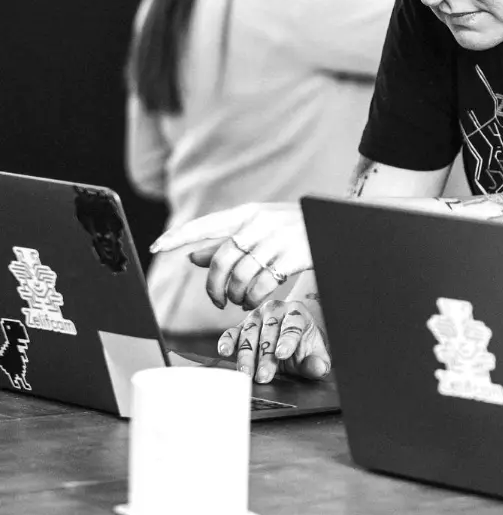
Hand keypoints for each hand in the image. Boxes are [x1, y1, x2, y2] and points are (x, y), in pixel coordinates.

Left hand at [151, 203, 310, 311]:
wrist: (334, 227)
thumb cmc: (292, 230)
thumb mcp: (259, 230)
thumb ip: (227, 243)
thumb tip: (191, 256)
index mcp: (248, 213)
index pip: (206, 224)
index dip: (179, 235)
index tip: (157, 246)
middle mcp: (259, 223)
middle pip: (222, 259)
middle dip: (214, 287)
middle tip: (217, 301)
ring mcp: (277, 238)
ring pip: (240, 275)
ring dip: (235, 295)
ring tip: (239, 300)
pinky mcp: (292, 255)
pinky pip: (261, 284)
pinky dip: (252, 299)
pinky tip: (254, 301)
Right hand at [218, 299, 329, 383]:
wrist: (291, 339)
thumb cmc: (304, 346)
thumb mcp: (316, 354)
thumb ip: (318, 362)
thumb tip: (317, 368)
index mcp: (296, 313)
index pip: (292, 325)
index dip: (287, 340)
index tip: (282, 355)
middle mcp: (275, 310)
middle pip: (269, 332)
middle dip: (265, 356)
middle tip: (263, 376)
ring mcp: (256, 317)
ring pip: (249, 334)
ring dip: (246, 355)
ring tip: (246, 373)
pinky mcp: (241, 326)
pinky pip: (232, 332)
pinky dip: (227, 341)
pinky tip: (225, 352)